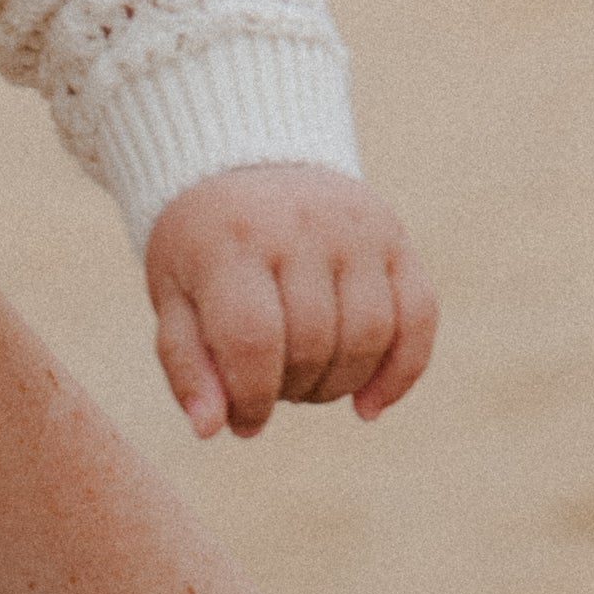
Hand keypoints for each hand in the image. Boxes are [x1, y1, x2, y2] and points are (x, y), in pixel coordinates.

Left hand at [144, 164, 436, 441]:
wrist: (247, 165)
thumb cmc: (204, 249)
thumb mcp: (175, 299)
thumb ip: (188, 366)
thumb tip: (212, 428)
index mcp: (233, 241)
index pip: (254, 341)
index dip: (253, 398)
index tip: (245, 418)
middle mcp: (301, 226)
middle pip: (314, 344)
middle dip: (293, 390)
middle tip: (274, 388)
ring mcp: (356, 228)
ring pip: (368, 337)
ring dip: (339, 385)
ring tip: (308, 382)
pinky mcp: (395, 237)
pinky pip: (419, 317)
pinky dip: (400, 373)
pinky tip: (368, 406)